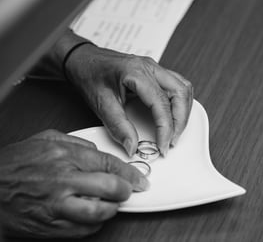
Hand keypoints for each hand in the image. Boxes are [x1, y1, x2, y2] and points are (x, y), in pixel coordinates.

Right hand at [0, 130, 147, 237]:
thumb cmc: (13, 165)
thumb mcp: (44, 140)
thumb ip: (75, 142)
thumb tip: (98, 151)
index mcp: (64, 156)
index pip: (109, 163)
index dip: (130, 173)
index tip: (140, 179)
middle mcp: (63, 181)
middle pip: (110, 188)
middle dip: (126, 190)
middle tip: (128, 191)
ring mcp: (57, 205)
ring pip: (100, 212)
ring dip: (112, 209)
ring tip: (110, 203)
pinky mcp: (51, 226)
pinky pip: (84, 231)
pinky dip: (95, 224)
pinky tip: (92, 216)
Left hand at [65, 43, 192, 155]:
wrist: (83, 60)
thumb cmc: (90, 75)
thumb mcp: (101, 104)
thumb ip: (118, 127)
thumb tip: (133, 146)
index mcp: (136, 72)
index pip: (161, 103)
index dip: (166, 127)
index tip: (163, 145)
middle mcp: (150, 67)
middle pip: (180, 92)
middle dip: (180, 121)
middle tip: (171, 140)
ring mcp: (155, 68)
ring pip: (183, 88)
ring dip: (183, 111)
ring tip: (174, 130)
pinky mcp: (155, 72)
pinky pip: (178, 85)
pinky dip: (180, 103)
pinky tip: (174, 115)